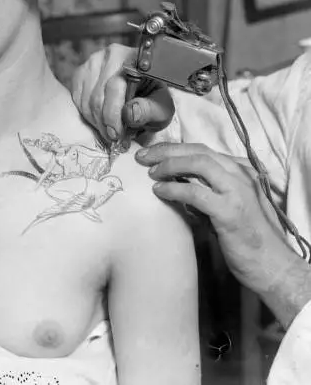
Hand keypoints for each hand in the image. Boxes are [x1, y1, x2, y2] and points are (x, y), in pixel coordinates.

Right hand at [70, 44, 174, 142]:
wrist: (143, 89)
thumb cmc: (154, 99)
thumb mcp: (161, 108)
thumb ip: (149, 111)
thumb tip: (130, 114)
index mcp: (135, 58)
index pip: (115, 86)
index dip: (113, 114)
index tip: (116, 135)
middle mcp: (112, 54)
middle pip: (98, 95)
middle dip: (104, 122)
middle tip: (113, 138)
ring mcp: (93, 61)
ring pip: (86, 100)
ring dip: (96, 121)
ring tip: (109, 129)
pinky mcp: (81, 72)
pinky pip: (77, 99)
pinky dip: (87, 114)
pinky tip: (100, 119)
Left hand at [136, 142, 296, 297]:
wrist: (271, 266)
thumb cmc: (245, 238)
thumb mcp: (226, 205)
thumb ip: (207, 189)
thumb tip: (174, 181)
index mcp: (240, 171)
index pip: (202, 150)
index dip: (174, 148)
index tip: (152, 153)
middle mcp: (241, 175)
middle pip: (198, 151)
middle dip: (166, 151)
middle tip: (142, 157)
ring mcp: (237, 191)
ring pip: (198, 164)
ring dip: (169, 165)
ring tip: (150, 173)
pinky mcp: (230, 211)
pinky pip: (196, 192)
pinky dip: (174, 189)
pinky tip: (159, 192)